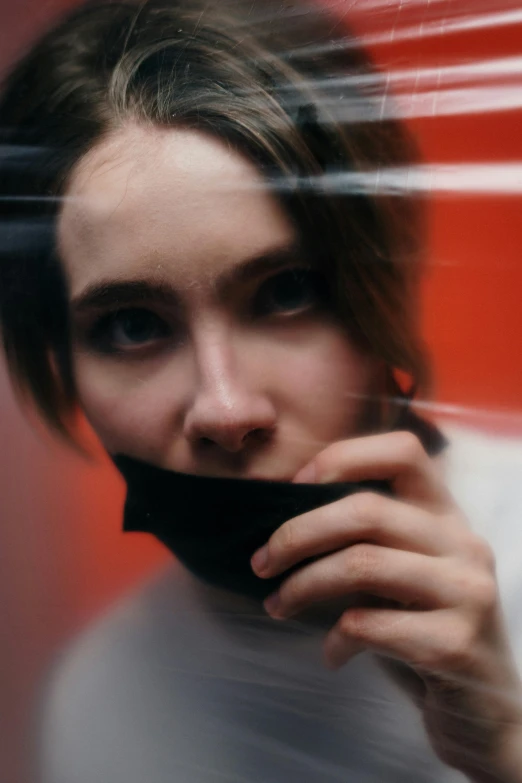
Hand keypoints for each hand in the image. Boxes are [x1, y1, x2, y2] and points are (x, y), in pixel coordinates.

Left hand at [250, 431, 521, 781]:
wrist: (483, 711)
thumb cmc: (424, 631)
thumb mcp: (401, 574)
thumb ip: (364, 541)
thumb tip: (282, 522)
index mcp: (447, 516)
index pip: (403, 452)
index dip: (343, 457)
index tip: (295, 485)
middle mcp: (463, 544)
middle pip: (367, 509)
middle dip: (298, 533)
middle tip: (261, 563)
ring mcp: (466, 592)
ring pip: (363, 563)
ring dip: (303, 585)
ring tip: (278, 605)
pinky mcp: (457, 644)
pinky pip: (371, 625)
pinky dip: (337, 638)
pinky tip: (332, 654)